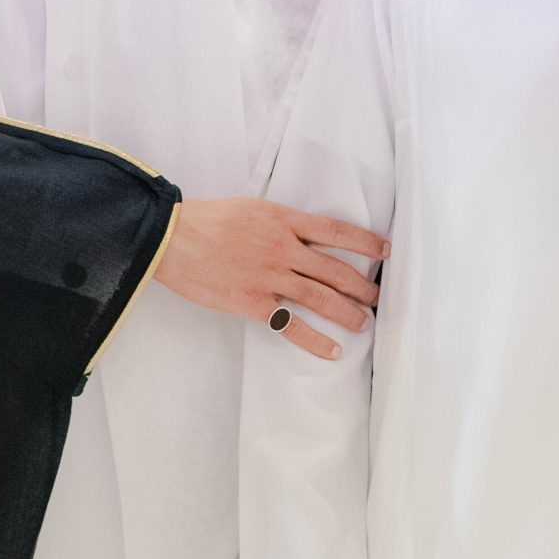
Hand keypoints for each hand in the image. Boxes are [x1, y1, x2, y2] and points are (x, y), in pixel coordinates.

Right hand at [156, 198, 386, 359]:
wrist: (172, 238)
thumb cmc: (208, 220)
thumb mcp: (252, 209)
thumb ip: (281, 222)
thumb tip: (302, 235)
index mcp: (284, 220)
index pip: (336, 231)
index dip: (365, 242)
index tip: (385, 251)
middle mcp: (283, 248)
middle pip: (335, 269)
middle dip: (362, 286)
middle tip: (378, 298)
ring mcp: (270, 276)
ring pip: (321, 297)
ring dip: (348, 312)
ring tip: (363, 323)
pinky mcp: (253, 302)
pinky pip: (291, 324)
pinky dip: (315, 339)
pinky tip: (333, 350)